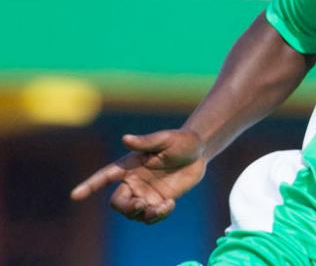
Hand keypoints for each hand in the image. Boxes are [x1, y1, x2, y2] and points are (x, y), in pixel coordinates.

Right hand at [70, 129, 206, 223]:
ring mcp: (145, 193)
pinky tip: (170, 205)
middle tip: (143, 204)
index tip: (75, 195)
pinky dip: (158, 215)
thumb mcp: (165, 139)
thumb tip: (126, 138)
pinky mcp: (158, 201)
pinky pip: (150, 216)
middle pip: (117, 203)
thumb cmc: (180, 141)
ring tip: (163, 206)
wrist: (199, 152)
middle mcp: (133, 181)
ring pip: (133, 213)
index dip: (89, 185)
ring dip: (145, 214)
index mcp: (129, 165)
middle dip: (126, 207)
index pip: (104, 176)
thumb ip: (146, 141)